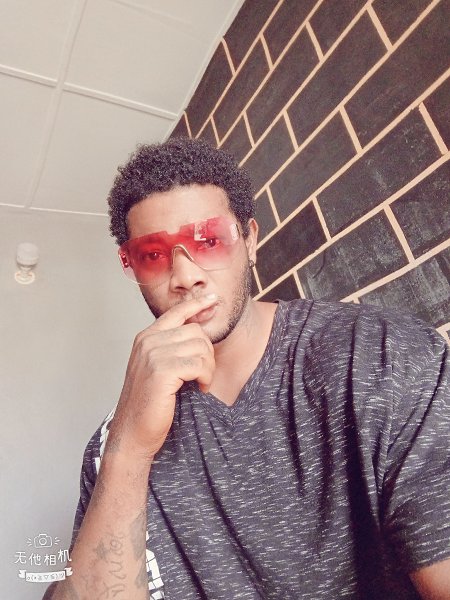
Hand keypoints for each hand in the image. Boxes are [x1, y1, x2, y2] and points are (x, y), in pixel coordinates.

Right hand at [108, 294, 216, 458]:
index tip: (213, 300)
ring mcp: (153, 354)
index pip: (176, 312)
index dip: (197, 304)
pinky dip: (205, 377)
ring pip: (201, 347)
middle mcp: (148, 341)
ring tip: (200, 382)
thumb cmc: (150, 403)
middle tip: (203, 374)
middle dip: (207, 353)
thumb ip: (172, 347)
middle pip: (196, 331)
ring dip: (208, 368)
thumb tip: (198, 330)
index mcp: (146, 337)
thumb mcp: (158, 367)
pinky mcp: (162, 370)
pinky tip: (199, 388)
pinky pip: (199, 364)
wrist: (133, 432)